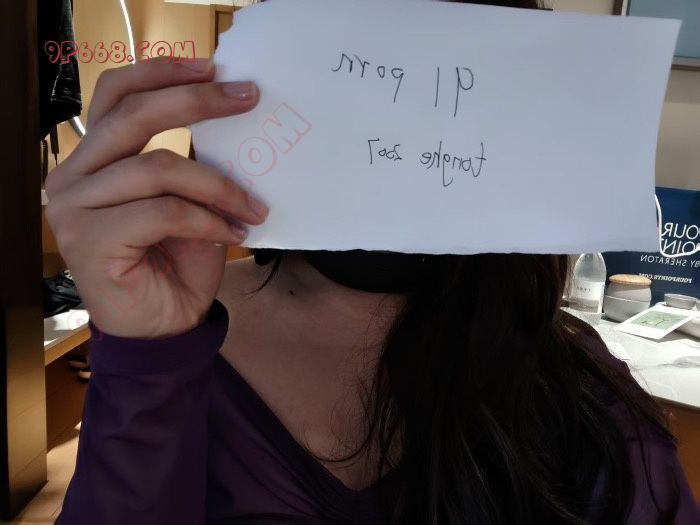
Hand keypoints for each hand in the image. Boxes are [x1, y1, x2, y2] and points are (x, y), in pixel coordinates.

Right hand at [45, 58, 266, 338]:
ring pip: (158, 167)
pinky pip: (164, 211)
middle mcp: (73, 177)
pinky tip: (233, 234)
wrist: (165, 327)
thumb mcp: (189, 200)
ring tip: (252, 208)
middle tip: (248, 98)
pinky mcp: (90, 240)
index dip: (163, 72)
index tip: (215, 68)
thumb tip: (226, 114)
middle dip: (196, 102)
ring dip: (218, 185)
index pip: (116, 95)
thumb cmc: (175, 263)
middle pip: (133, 116)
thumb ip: (190, 159)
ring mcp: (74, 208)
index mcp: (92, 159)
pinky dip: (208, 220)